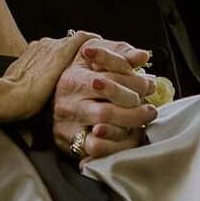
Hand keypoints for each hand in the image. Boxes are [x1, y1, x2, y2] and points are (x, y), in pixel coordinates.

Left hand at [0, 32, 95, 122]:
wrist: (6, 97)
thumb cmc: (32, 97)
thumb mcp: (60, 85)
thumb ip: (72, 69)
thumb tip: (83, 66)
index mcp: (59, 50)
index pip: (81, 36)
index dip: (92, 39)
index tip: (101, 44)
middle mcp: (48, 44)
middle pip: (69, 41)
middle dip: (79, 49)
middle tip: (89, 61)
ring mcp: (37, 46)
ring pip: (57, 45)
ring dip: (65, 53)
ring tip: (72, 67)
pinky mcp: (28, 51)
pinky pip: (45, 49)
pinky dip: (52, 56)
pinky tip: (54, 69)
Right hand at [51, 38, 161, 162]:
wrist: (50, 103)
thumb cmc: (80, 77)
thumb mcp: (94, 57)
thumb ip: (120, 53)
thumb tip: (142, 56)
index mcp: (74, 77)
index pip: (108, 78)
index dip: (135, 82)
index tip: (149, 86)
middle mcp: (69, 101)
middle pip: (107, 103)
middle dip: (134, 105)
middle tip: (149, 107)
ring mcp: (68, 123)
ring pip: (104, 123)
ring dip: (130, 123)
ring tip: (143, 119)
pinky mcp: (71, 143)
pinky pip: (97, 147)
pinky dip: (117, 143)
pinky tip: (128, 135)